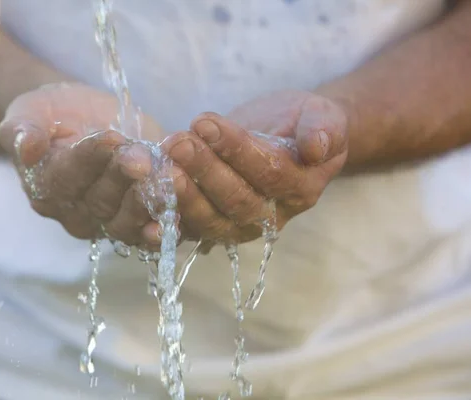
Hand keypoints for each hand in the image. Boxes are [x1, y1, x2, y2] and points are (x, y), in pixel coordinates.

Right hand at [0, 82, 164, 242]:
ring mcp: (109, 220)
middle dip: (124, 178)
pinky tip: (178, 219)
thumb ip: (23, 130)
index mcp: (47, 188)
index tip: (111, 138)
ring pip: (126, 221)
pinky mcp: (139, 218)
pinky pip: (150, 232)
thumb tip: (26, 145)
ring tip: (165, 183)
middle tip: (142, 159)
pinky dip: (164, 228)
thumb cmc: (51, 116)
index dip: (90, 158)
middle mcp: (77, 212)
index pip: (68, 176)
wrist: (79, 120)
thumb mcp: (29, 112)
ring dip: (147, 204)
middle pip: (101, 201)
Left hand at [160, 90, 348, 243]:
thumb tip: (317, 146)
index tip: (206, 123)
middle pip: (235, 201)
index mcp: (299, 189)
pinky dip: (164, 218)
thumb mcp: (322, 115)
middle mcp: (268, 216)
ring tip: (160, 163)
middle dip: (203, 171)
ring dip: (182, 194)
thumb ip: (326, 128)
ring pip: (209, 220)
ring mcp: (236, 226)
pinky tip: (144, 198)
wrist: (283, 137)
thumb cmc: (301, 124)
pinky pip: (186, 228)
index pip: (269, 174)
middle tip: (177, 142)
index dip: (238, 150)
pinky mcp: (208, 225)